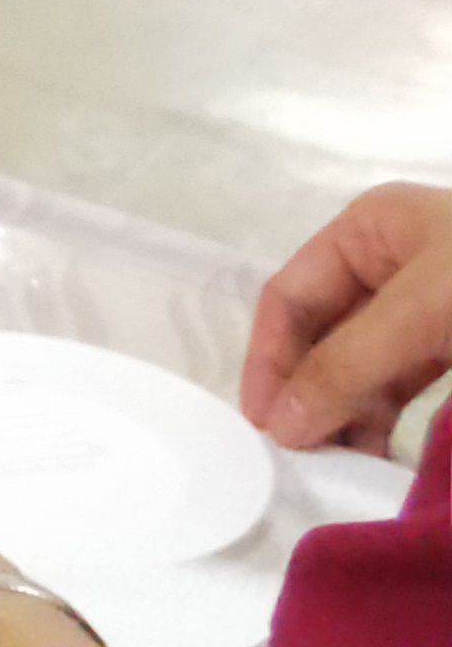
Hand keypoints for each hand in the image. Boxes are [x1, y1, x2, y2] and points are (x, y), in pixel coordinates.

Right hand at [247, 181, 451, 451]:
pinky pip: (405, 386)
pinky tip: (376, 453)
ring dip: (346, 414)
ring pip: (366, 367)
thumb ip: (352, 362)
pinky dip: (386, 420)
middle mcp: (391, 267)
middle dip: (308, 391)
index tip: (266, 422)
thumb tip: (282, 423)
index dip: (271, 357)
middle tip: (298, 454)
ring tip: (336, 464)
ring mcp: (429, 311)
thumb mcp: (426, 308)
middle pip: (325, 334)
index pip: (291, 294)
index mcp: (369, 230)